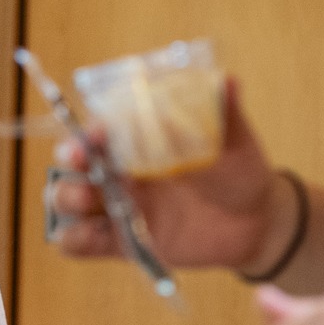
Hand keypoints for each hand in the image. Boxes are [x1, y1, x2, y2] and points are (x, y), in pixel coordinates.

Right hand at [48, 81, 291, 273]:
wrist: (256, 222)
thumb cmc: (241, 173)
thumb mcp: (235, 141)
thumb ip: (225, 114)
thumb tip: (226, 81)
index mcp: (140, 143)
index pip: (102, 130)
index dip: (91, 130)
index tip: (96, 134)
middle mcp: (122, 172)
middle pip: (74, 162)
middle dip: (70, 161)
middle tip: (81, 163)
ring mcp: (119, 207)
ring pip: (68, 200)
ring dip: (67, 197)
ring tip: (87, 200)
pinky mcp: (122, 242)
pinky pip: (81, 243)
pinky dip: (74, 239)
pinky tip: (88, 236)